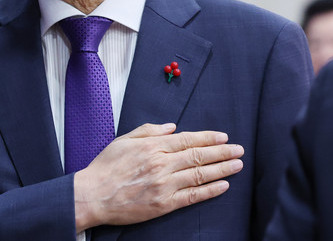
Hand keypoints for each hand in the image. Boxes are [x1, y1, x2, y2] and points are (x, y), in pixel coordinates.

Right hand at [73, 122, 243, 231]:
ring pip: (200, 174)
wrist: (93, 195)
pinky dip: (210, 190)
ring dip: (222, 169)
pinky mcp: (164, 204)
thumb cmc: (106, 167)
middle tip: (238, 149)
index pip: (188, 140)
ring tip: (237, 165)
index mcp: (153, 147)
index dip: (208, 138)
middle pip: (199, 156)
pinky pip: (193, 196)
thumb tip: (171, 127)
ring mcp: (165, 185)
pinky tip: (223, 185)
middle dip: (222, 152)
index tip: (223, 137)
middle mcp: (162, 164)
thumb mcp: (124, 140)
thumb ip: (149, 131)